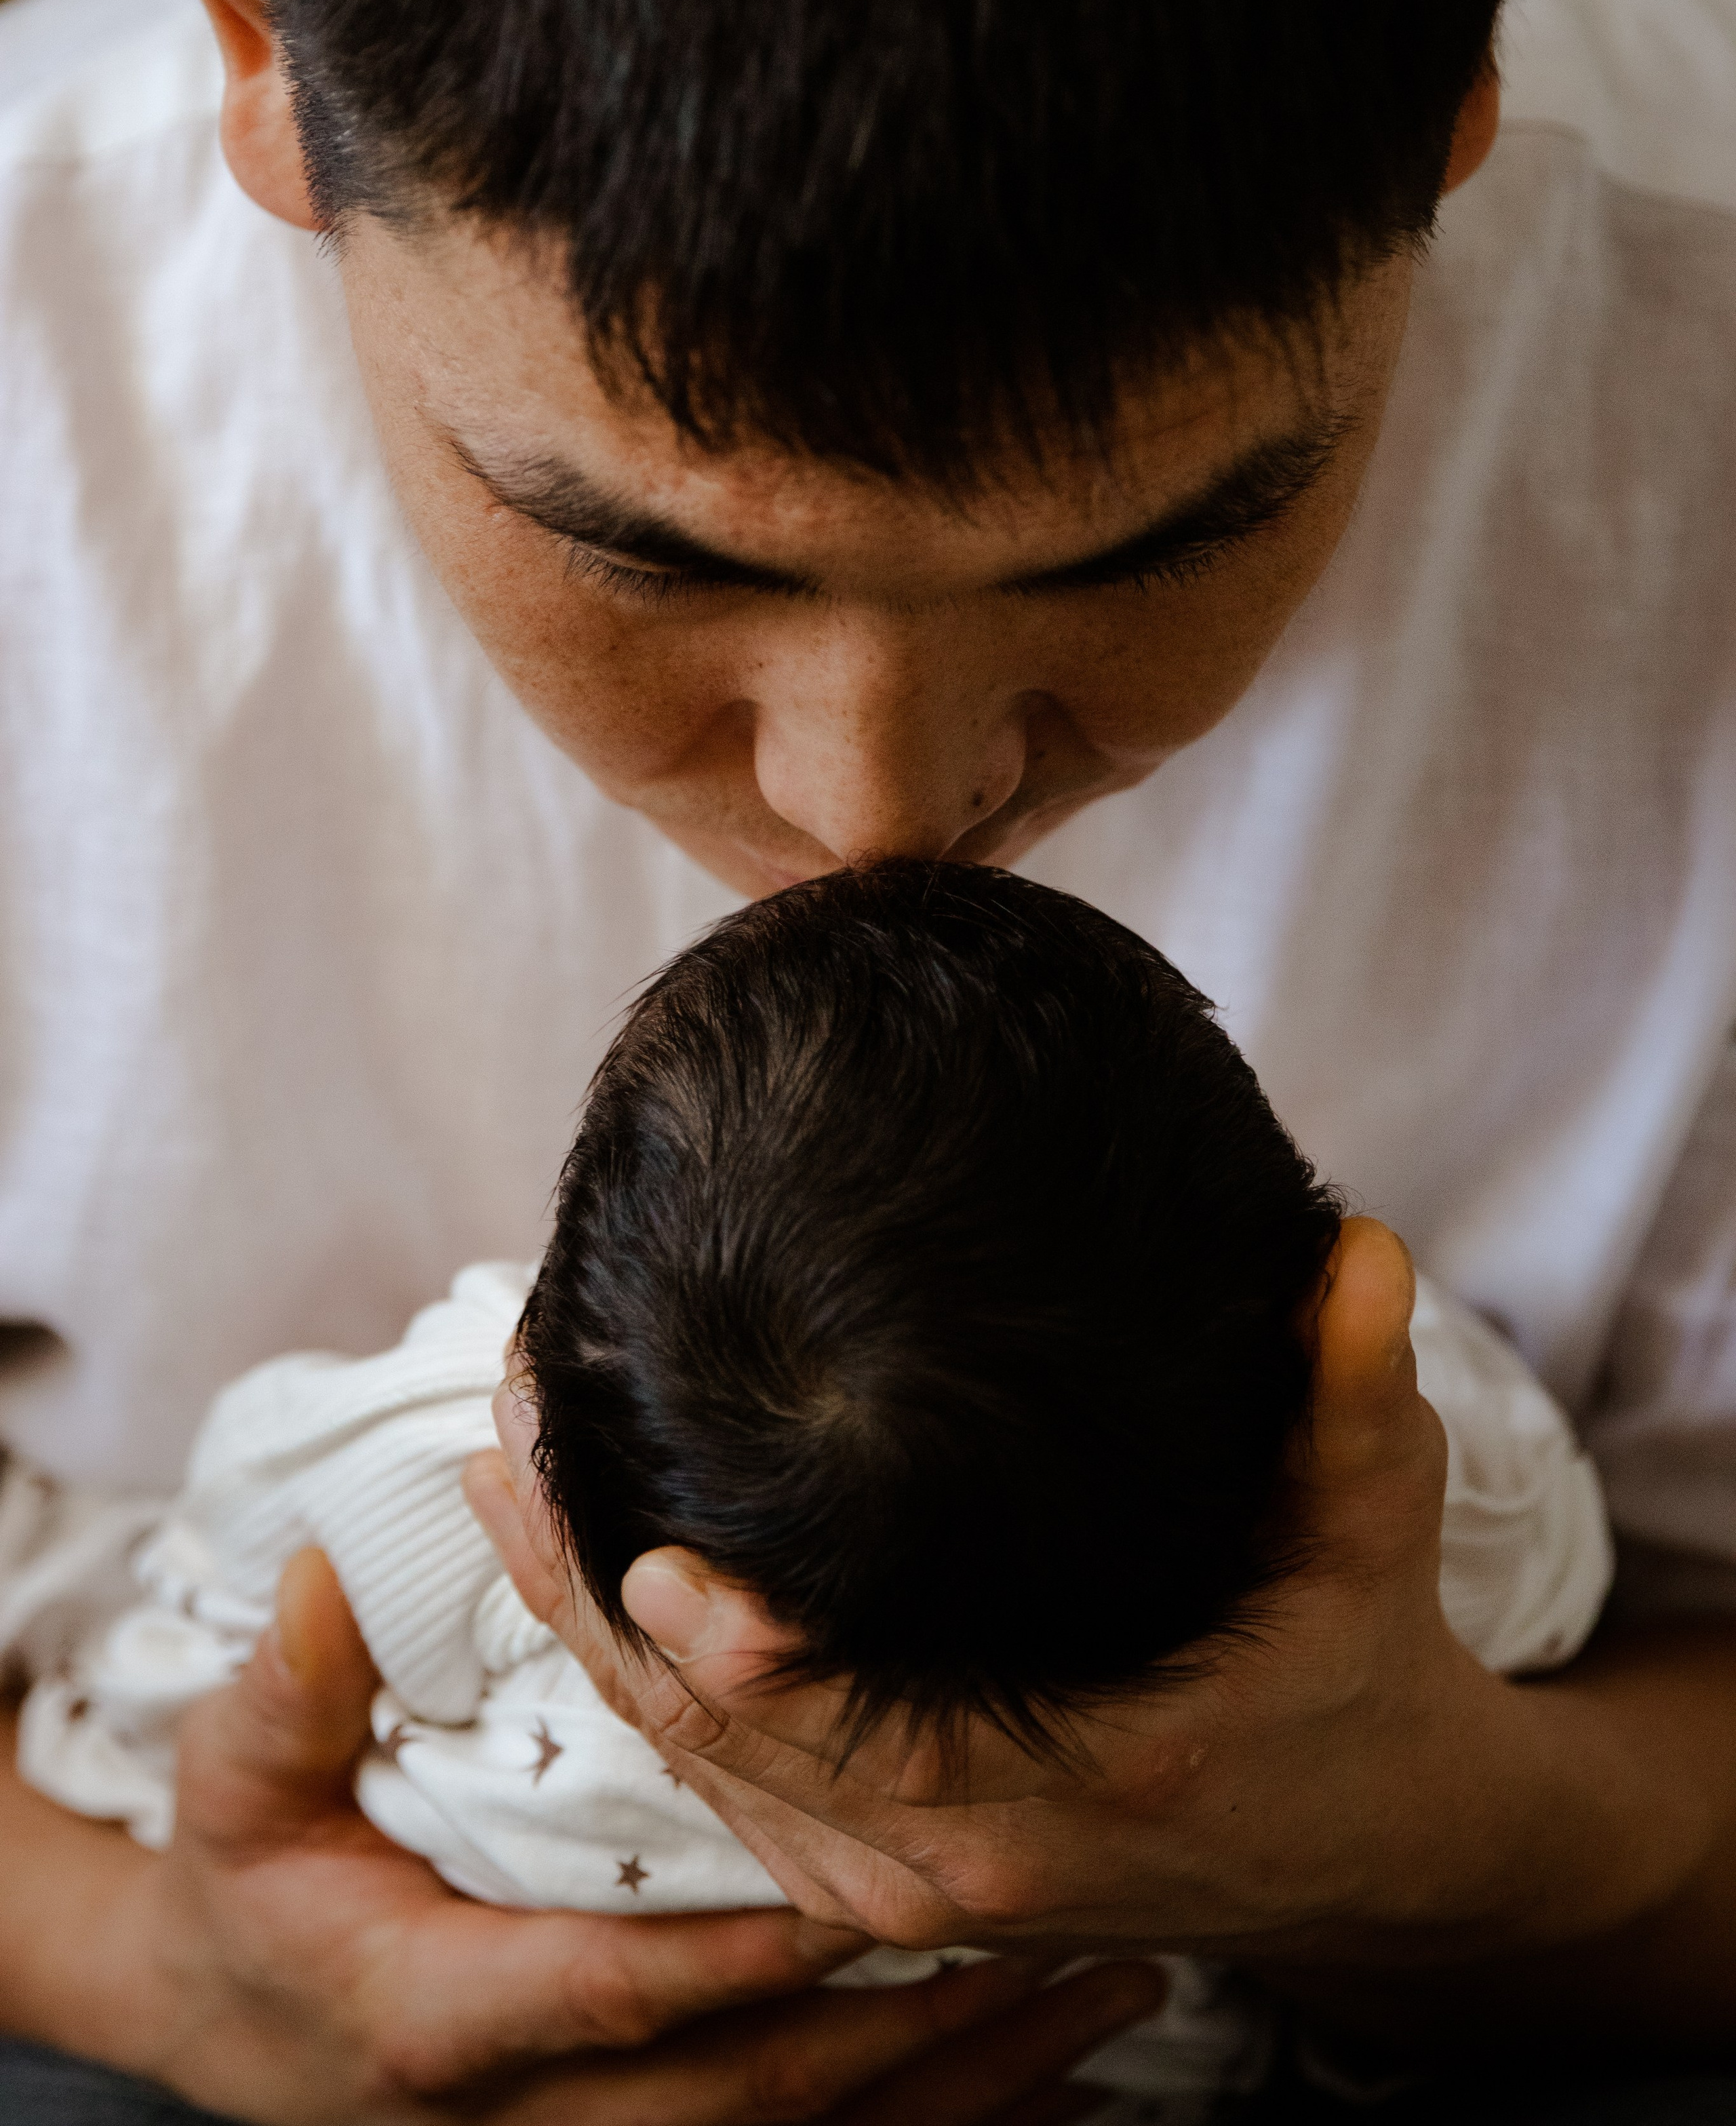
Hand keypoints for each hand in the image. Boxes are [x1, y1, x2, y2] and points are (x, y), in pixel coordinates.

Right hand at [4, 1547, 1159, 2122]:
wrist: (245, 2020)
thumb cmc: (255, 1886)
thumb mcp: (236, 1783)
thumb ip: (291, 1685)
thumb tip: (332, 1566)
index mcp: (453, 2014)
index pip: (622, 1989)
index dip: (744, 1953)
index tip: (870, 1894)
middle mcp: (546, 2112)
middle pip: (758, 2093)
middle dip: (916, 2034)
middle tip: (1063, 1948)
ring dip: (964, 2087)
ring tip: (1109, 2008)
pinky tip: (1059, 2095)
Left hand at [468, 1221, 1607, 1969]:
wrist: (1375, 1840)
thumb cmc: (1357, 1654)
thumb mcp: (1373, 1519)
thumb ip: (1354, 1390)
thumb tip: (1354, 1248)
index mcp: (1083, 1766)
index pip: (848, 1713)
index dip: (720, 1635)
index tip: (625, 1522)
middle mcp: (980, 1853)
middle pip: (726, 1740)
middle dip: (593, 1596)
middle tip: (505, 1439)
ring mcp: (928, 1890)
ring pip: (705, 1783)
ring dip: (588, 1646)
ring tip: (500, 1491)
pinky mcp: (902, 1889)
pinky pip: (733, 1810)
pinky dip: (643, 1710)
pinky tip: (581, 1598)